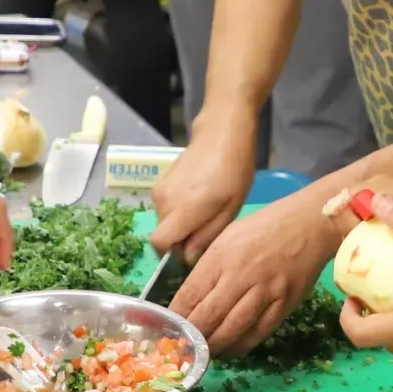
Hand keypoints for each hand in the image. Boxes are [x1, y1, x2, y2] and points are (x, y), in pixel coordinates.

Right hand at [150, 126, 257, 260]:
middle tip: (206, 228)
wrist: (221, 134)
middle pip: (163, 234)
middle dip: (180, 239)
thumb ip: (206, 236)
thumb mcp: (230, 209)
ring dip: (180, 224)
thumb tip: (187, 257)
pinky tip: (197, 198)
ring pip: (164, 221)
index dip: (172, 254)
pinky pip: (164, 207)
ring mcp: (158, 190)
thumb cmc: (234, 172)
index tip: (191, 250)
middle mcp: (164, 201)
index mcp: (182, 210)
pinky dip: (177, 211)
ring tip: (205, 210)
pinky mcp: (159, 182)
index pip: (159, 243)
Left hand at [169, 192, 338, 356]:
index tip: (170, 329)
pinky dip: (241, 346)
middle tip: (184, 348)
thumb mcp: (226, 238)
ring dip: (215, 347)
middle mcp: (241, 276)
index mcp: (221, 257)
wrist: (309, 224)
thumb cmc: (264, 227)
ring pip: (232, 331)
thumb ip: (209, 268)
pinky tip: (231, 349)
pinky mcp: (284, 305)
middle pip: (208, 318)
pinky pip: (258, 334)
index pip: (190, 295)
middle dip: (192, 338)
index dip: (177, 318)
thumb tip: (191, 299)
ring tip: (204, 354)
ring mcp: (265, 293)